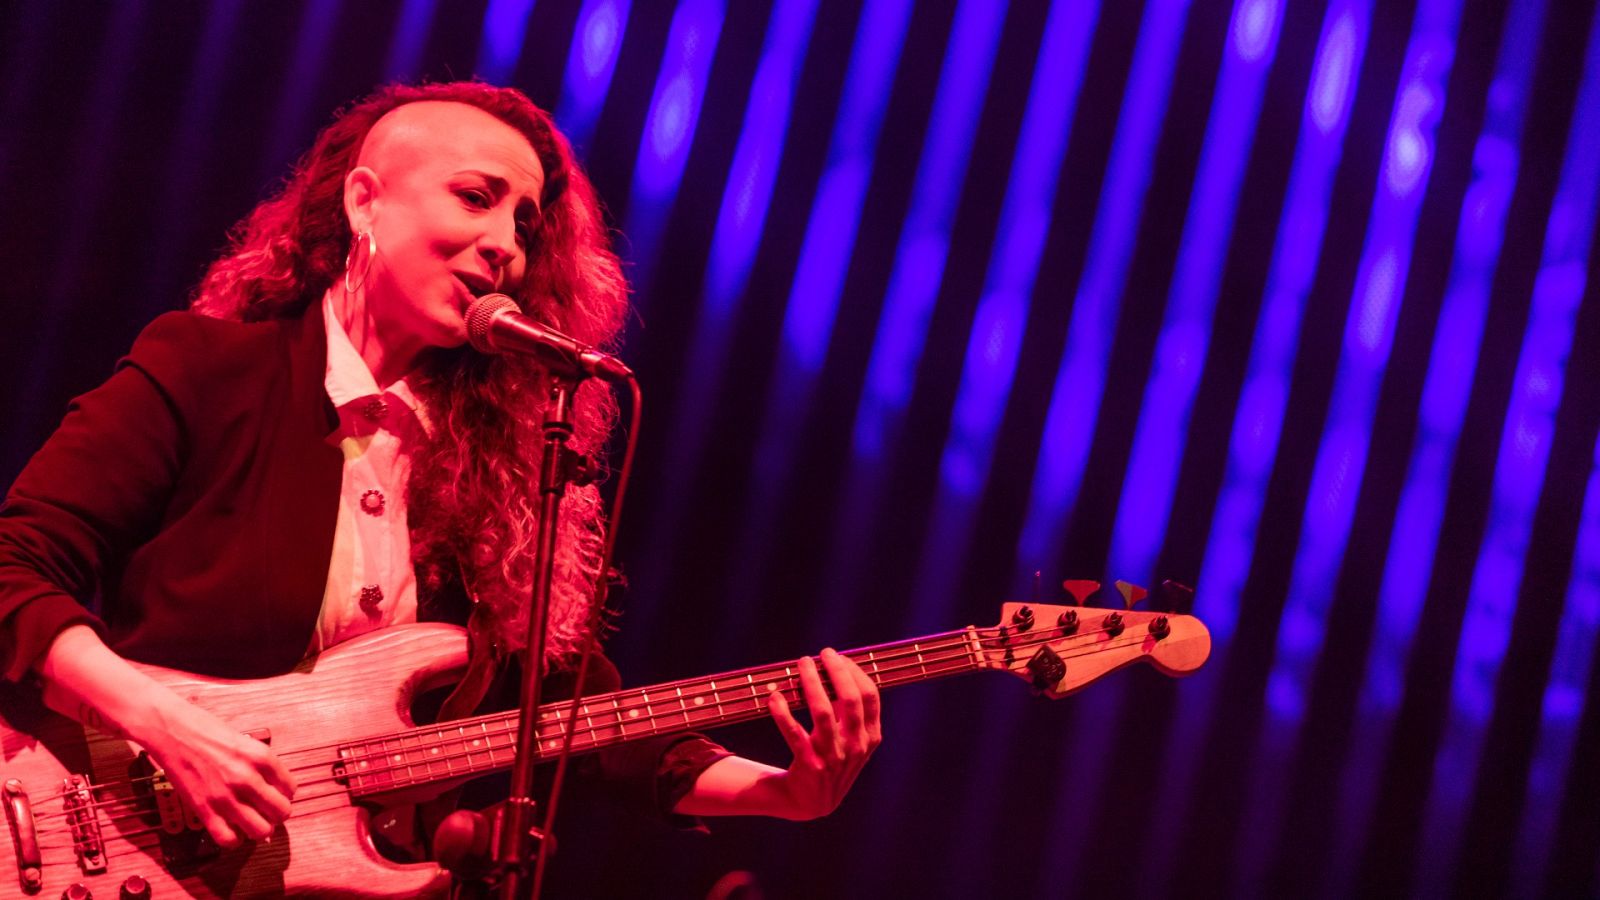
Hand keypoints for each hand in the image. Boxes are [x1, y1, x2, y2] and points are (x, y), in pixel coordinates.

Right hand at [36, 626, 295, 850]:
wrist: (172, 730)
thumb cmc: (207, 730)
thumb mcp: (246, 740)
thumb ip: (261, 763)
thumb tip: (272, 785)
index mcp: (262, 757)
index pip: (291, 789)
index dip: (284, 794)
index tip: (275, 793)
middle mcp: (247, 778)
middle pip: (281, 812)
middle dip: (277, 813)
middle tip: (266, 809)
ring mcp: (225, 796)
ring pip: (260, 830)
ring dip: (259, 828)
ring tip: (251, 820)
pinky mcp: (203, 808)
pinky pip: (228, 839)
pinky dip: (233, 839)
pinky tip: (231, 829)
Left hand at [764, 648, 882, 819]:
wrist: (811, 802)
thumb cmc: (833, 759)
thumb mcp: (852, 741)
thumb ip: (852, 711)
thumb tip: (840, 668)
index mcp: (870, 737)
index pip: (869, 696)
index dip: (854, 672)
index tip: (839, 656)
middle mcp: (855, 747)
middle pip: (849, 699)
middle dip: (836, 671)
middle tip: (822, 653)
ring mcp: (833, 757)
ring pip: (823, 712)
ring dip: (811, 683)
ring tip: (803, 663)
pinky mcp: (809, 765)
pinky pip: (794, 733)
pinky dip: (782, 713)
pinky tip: (775, 696)